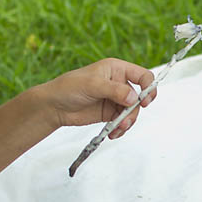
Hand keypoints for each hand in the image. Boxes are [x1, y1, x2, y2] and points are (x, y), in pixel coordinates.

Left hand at [38, 58, 155, 137]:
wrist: (54, 106)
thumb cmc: (69, 88)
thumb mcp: (92, 85)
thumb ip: (115, 90)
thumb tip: (135, 97)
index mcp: (117, 69)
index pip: (142, 75)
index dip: (148, 86)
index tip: (145, 101)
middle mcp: (119, 83)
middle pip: (139, 97)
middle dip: (134, 110)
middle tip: (125, 120)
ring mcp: (115, 99)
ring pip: (132, 111)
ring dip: (127, 122)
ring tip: (117, 129)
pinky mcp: (110, 113)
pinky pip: (123, 121)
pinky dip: (121, 128)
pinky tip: (113, 133)